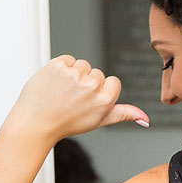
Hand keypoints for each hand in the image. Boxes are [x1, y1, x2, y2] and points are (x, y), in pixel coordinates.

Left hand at [8, 56, 149, 142]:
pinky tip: (54, 83)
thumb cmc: (67, 123)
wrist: (36, 123)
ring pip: (82, 65)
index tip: (86, 102)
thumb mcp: (99, 120)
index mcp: (105, 99)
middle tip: (71, 99)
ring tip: (62, 92)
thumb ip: (124, 114)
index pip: (112, 82)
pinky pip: (67, 59)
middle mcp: (92, 86)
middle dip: (85, 83)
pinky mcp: (58, 65)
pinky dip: (60, 68)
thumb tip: (145, 119)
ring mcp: (74, 74)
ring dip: (73, 74)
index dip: (99, 91)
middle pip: (96, 73)